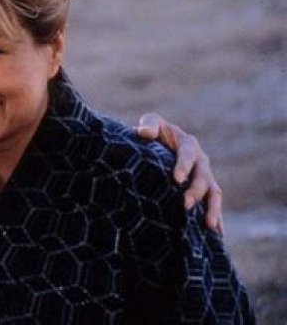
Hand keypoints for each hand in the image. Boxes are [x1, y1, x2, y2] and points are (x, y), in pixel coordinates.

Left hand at [136, 112, 222, 233]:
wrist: (162, 145)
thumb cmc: (155, 133)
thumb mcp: (152, 124)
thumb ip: (149, 124)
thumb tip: (143, 132)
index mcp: (188, 144)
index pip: (188, 154)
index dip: (183, 165)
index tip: (176, 178)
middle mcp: (201, 162)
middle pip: (203, 177)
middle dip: (195, 191)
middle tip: (185, 204)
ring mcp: (205, 178)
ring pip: (214, 194)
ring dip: (212, 209)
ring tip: (208, 225)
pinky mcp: (204, 193)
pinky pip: (213, 206)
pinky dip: (217, 220)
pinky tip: (216, 235)